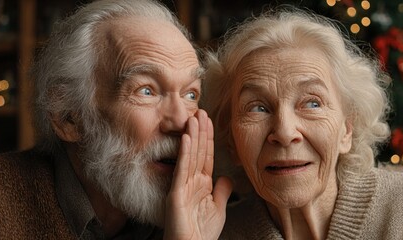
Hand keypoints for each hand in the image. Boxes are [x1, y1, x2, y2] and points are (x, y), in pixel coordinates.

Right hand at [164, 110, 232, 239]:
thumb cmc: (202, 233)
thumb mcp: (218, 209)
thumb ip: (221, 191)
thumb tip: (226, 178)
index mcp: (201, 183)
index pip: (205, 156)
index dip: (207, 138)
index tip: (208, 121)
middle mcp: (191, 181)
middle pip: (197, 151)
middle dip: (199, 131)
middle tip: (200, 111)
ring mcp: (182, 186)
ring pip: (189, 156)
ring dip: (192, 136)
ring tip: (194, 118)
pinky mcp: (176, 193)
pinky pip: (181, 170)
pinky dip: (184, 154)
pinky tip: (186, 139)